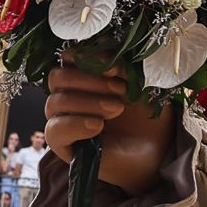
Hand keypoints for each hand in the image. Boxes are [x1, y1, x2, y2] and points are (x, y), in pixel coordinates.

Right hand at [38, 65, 171, 191]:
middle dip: (91, 81)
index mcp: (82, 75)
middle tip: (121, 91)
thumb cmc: (146, 115)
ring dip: (89, 102)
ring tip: (117, 109)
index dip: (88, 57)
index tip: (116, 69)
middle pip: (58, 77)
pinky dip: (75, 124)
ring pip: (55, 102)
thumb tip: (104, 54)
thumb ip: (121, 67)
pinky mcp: (62, 144)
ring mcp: (62, 119)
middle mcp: (67, 94)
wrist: (153, 152)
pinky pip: (53, 130)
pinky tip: (98, 126)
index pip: (68, 57)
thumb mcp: (140, 85)